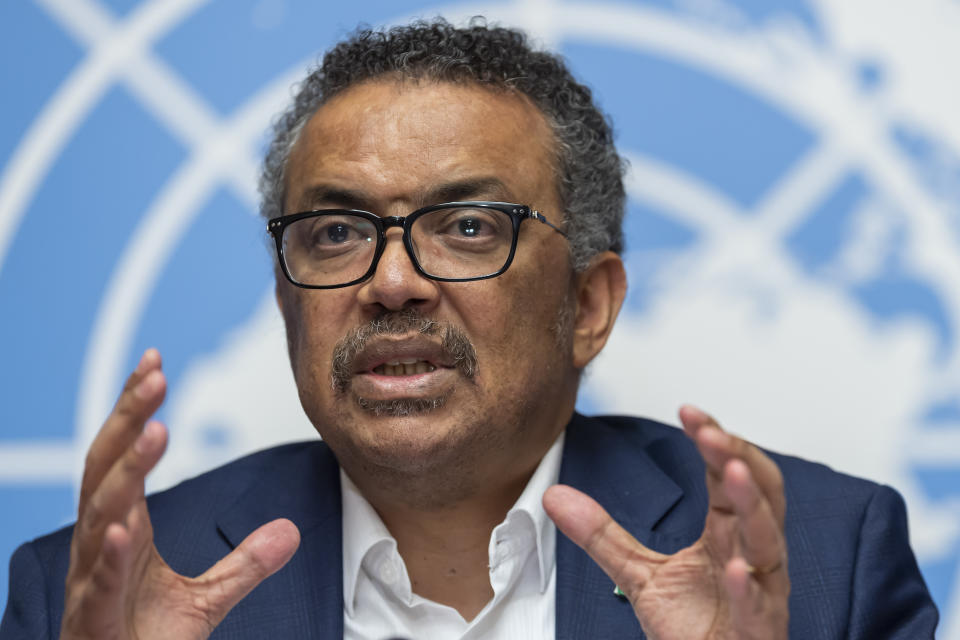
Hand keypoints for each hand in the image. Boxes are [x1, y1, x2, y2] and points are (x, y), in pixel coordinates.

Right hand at [61, 349, 300, 639]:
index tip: (155, 363)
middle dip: (127, 419)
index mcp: (124, 530)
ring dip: (125, 471)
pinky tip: (124, 526)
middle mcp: (102, 545)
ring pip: (100, 515)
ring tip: (155, 430)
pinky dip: (111, 553)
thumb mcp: (206, 599)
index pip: (124, 456)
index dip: (135, 410)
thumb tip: (291, 530)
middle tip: (153, 374)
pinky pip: (100, 582)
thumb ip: (245, 563)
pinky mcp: (94, 620)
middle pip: (105, 468)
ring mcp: (93, 581)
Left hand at [543, 406, 788, 639]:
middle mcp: (750, 555)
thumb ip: (602, 533)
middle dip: (737, 457)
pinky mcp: (756, 631)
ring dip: (751, 504)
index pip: (727, 475)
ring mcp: (759, 592)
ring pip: (767, 542)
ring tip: (731, 472)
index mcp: (726, 535)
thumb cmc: (695, 628)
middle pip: (759, 494)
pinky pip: (758, 606)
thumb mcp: (638, 573)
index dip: (713, 441)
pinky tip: (736, 568)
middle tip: (708, 430)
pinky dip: (748, 587)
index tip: (688, 411)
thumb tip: (555, 495)